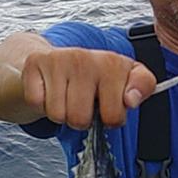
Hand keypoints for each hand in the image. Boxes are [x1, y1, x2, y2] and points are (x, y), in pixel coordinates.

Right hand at [20, 47, 155, 129]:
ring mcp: (60, 59)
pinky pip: (37, 104)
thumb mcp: (125, 80)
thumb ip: (142, 87)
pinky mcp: (35, 62)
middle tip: (83, 104)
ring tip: (66, 98)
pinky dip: (41, 104)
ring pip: (58, 115)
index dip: (112, 119)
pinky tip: (50, 91)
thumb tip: (131, 100)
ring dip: (61, 114)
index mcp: (113, 63)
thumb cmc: (94, 78)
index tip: (111, 108)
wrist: (55, 59)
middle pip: (81, 120)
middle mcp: (86, 57)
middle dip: (81, 120)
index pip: (114, 115)